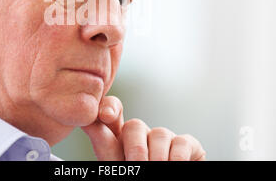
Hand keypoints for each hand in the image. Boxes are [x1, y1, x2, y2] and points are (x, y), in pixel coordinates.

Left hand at [81, 96, 205, 160]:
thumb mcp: (117, 166)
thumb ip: (105, 148)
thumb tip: (87, 122)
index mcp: (118, 144)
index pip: (111, 117)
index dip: (108, 108)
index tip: (104, 114)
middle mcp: (141, 137)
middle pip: (134, 125)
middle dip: (135, 145)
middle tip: (135, 163)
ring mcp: (164, 139)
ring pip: (159, 132)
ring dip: (156, 155)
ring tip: (155, 167)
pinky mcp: (188, 145)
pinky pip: (181, 142)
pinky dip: (176, 157)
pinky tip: (173, 166)